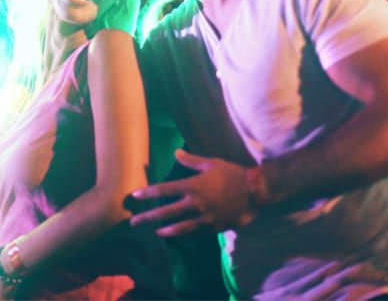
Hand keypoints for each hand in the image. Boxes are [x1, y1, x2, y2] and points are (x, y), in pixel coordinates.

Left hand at [129, 149, 256, 235]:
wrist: (254, 192)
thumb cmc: (231, 174)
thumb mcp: (211, 163)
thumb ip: (191, 160)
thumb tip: (175, 151)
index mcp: (192, 186)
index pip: (164, 190)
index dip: (148, 193)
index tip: (135, 197)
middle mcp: (194, 203)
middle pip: (166, 213)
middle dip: (147, 218)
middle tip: (133, 223)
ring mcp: (203, 217)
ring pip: (179, 228)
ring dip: (165, 231)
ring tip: (155, 232)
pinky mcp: (213, 227)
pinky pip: (195, 233)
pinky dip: (184, 235)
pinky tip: (178, 236)